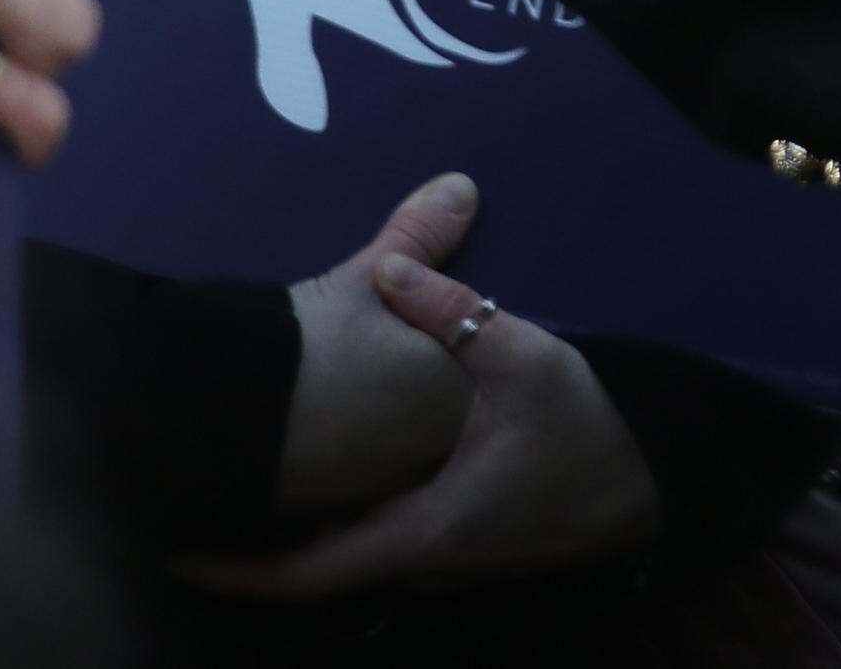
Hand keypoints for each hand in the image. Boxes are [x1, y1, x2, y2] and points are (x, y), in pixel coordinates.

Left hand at [188, 222, 661, 595]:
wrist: (663, 479)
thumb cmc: (589, 428)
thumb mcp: (527, 359)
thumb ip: (454, 314)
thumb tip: (389, 266)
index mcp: (419, 530)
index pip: (303, 573)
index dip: (234, 570)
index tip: (177, 556)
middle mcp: (426, 561)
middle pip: (326, 565)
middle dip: (271, 538)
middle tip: (217, 496)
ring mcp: (455, 563)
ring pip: (367, 553)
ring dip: (324, 529)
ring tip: (278, 481)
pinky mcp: (479, 547)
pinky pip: (403, 542)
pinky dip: (368, 519)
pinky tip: (366, 471)